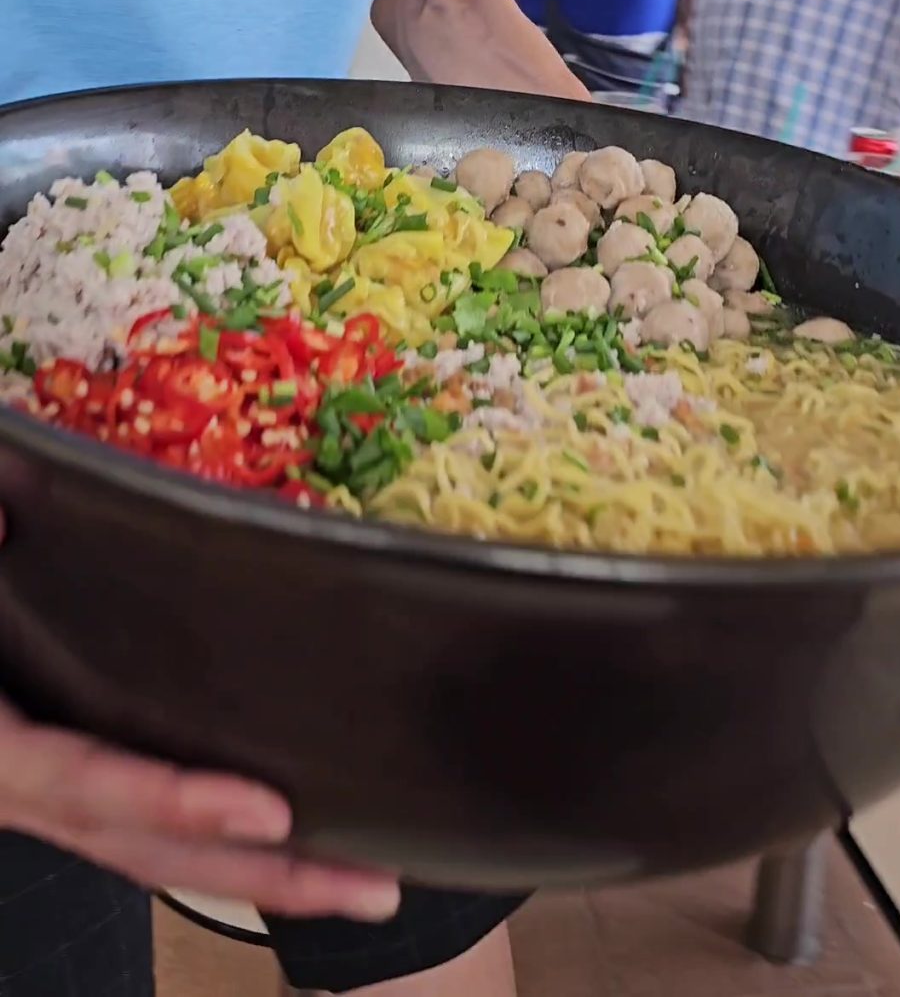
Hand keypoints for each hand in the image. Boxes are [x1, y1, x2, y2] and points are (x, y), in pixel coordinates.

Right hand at [0, 530, 397, 917]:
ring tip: (366, 882)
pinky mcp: (72, 776)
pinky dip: (218, 843)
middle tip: (375, 888)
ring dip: (264, 875)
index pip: (85, 780)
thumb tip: (12, 499)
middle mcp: (25, 786)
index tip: (266, 812)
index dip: (173, 800)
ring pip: (158, 850)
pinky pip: (146, 823)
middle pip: (149, 845)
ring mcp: (51, 792)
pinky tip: (291, 839)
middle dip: (267, 877)